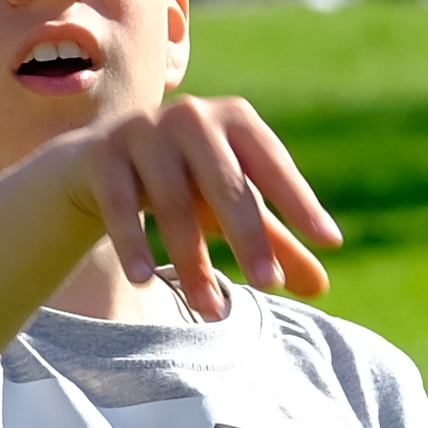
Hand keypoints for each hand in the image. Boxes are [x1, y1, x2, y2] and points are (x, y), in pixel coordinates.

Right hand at [44, 94, 342, 319]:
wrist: (99, 163)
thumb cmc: (184, 182)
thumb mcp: (228, 208)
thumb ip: (274, 241)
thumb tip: (321, 287)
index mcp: (234, 120)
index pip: (273, 164)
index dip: (301, 202)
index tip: (329, 242)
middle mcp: (192, 117)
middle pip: (225, 184)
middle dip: (249, 237)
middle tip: (269, 285)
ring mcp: (144, 130)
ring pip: (173, 203)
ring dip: (193, 261)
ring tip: (211, 311)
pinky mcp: (102, 153)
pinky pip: (120, 204)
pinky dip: (133, 243)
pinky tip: (143, 281)